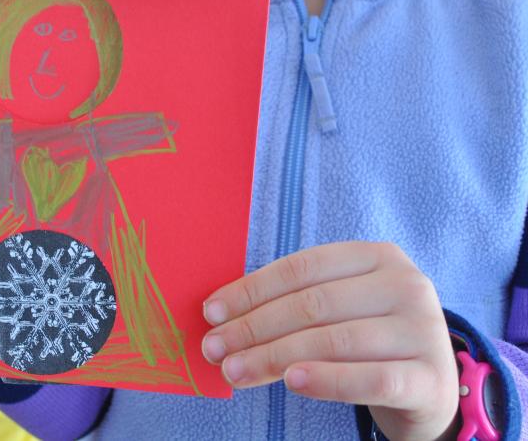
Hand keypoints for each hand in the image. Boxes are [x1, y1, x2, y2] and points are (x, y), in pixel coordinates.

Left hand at [202, 242, 458, 440]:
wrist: (427, 387)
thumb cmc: (366, 340)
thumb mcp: (338, 308)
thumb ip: (292, 303)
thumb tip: (220, 315)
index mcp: (376, 256)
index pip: (302, 269)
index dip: (251, 290)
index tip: (211, 312)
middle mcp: (406, 285)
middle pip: (312, 305)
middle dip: (254, 328)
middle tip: (214, 348)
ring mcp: (424, 330)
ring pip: (334, 341)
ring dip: (274, 357)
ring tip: (235, 371)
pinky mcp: (431, 377)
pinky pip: (372, 379)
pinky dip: (328, 380)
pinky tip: (292, 382)